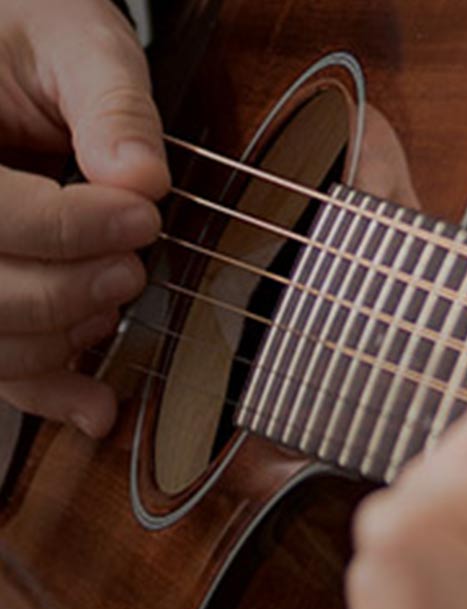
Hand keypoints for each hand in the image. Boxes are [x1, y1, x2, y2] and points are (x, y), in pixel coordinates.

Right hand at [0, 0, 167, 435]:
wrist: (7, 47)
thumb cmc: (30, 34)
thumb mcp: (75, 38)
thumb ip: (112, 104)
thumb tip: (141, 181)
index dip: (69, 226)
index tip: (143, 214)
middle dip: (68, 288)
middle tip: (135, 262)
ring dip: (63, 336)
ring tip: (117, 292)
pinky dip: (49, 390)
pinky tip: (100, 403)